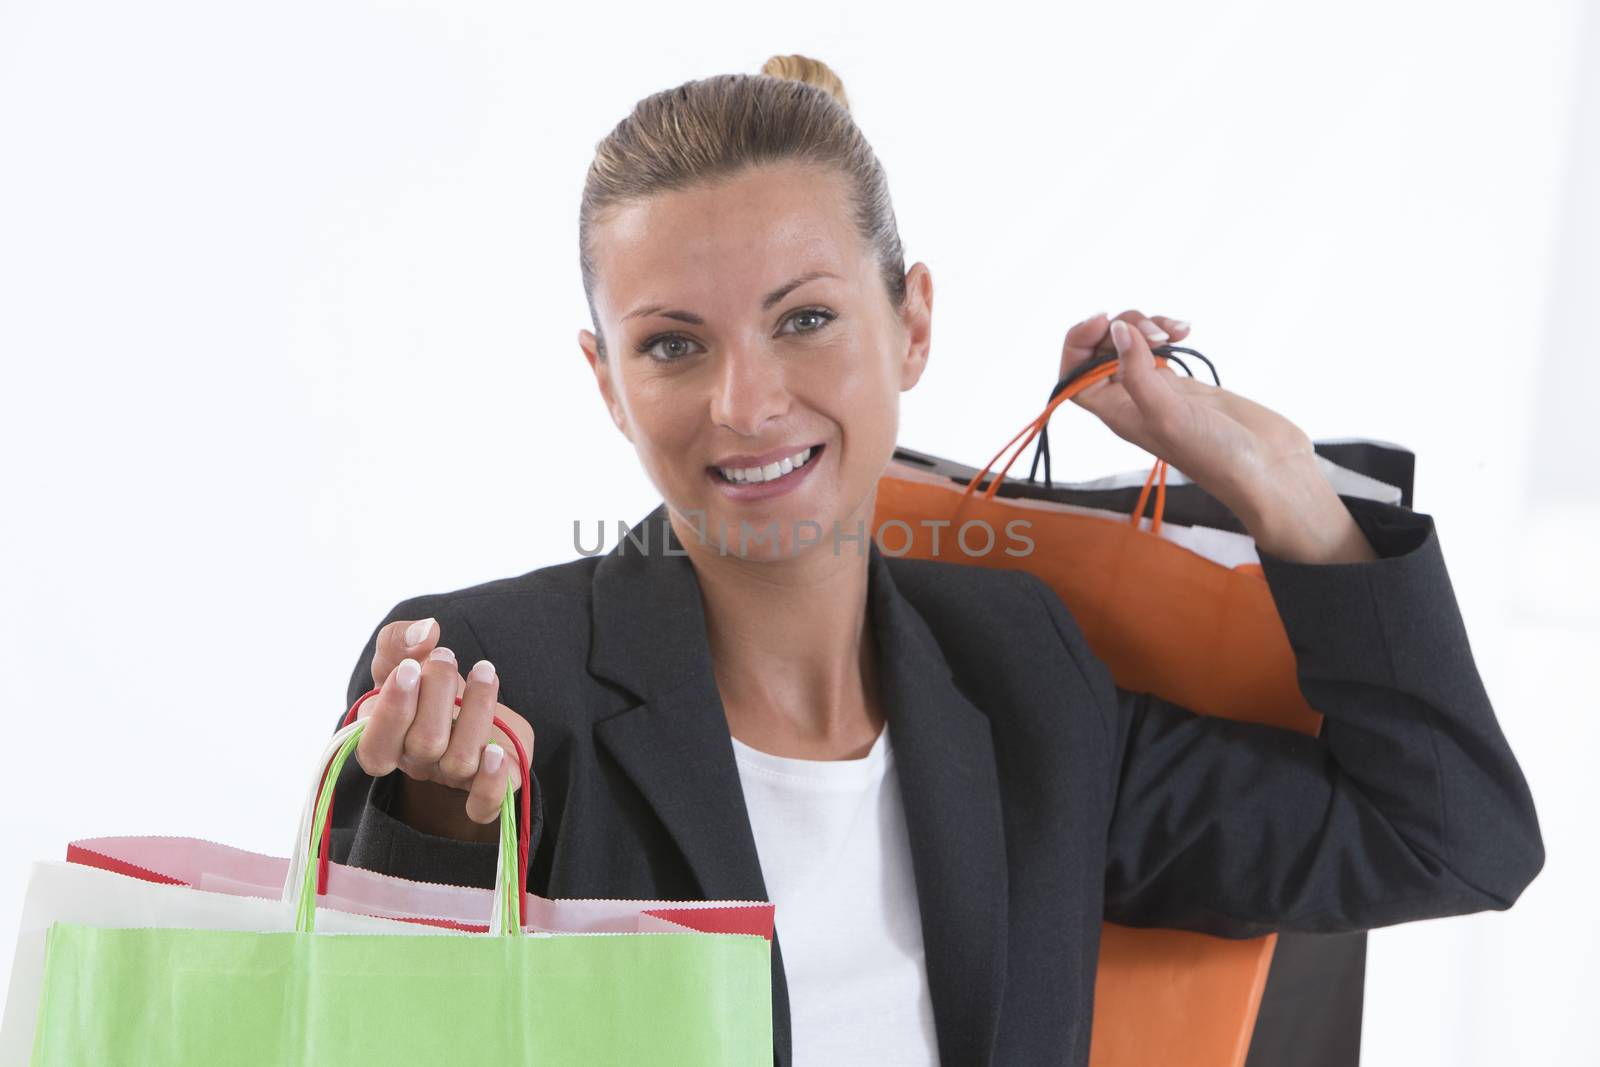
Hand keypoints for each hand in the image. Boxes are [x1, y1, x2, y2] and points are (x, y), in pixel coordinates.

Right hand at [355, 617, 535, 827]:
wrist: (469, 710)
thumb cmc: (426, 685)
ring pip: (460, 760)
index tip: (412, 667)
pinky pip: (484, 806)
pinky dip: (490, 782)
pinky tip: (496, 751)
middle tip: (447, 656)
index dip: (392, 710)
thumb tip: (426, 631)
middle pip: (424, 744)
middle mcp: (418, 764)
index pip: (375, 745)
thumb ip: (400, 640)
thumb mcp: (403, 656)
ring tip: (485, 671)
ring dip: (477, 710)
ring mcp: (452, 778)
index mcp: (387, 741)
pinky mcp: (486, 787)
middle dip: (439, 692)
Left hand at [1057, 312, 1318, 518]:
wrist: (1267, 467)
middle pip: (1103, 350)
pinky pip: (1161, 347)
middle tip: (1157, 333)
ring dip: (1148, 325)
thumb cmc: (1216, 455)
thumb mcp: (1168, 415)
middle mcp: (1132, 401)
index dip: (1078, 344)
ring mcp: (1159, 390)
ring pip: (1133, 343)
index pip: (1074, 375)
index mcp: (1117, 414)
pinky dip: (1168, 331)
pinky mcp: (1185, 383)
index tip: (1104, 321)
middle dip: (1124, 327)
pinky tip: (1186, 330)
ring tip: (1177, 331)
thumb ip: (1137, 372)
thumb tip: (1116, 330)